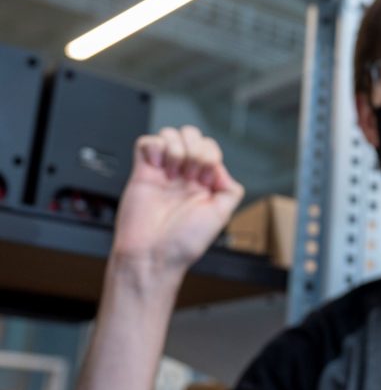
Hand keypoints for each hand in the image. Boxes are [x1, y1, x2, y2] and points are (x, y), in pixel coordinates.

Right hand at [112, 125, 244, 279]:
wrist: (152, 255)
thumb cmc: (183, 243)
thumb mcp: (221, 216)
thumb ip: (230, 190)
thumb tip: (222, 170)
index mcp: (203, 183)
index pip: (210, 148)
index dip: (210, 156)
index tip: (205, 180)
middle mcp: (183, 175)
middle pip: (191, 135)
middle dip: (195, 149)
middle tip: (190, 174)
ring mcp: (162, 172)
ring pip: (170, 134)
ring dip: (176, 147)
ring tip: (172, 171)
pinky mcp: (141, 172)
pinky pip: (146, 142)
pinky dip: (155, 146)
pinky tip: (158, 166)